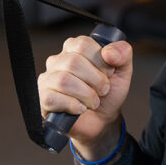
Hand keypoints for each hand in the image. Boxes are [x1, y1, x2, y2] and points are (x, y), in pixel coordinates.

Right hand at [38, 36, 132, 159]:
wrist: (102, 120)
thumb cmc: (108, 93)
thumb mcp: (122, 71)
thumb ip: (122, 53)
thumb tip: (109, 52)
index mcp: (74, 48)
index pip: (82, 44)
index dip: (100, 61)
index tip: (108, 73)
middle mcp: (57, 61)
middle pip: (73, 62)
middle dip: (96, 80)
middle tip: (103, 90)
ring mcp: (47, 80)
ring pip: (63, 81)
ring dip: (86, 94)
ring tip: (94, 101)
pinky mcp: (43, 99)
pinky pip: (52, 98)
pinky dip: (73, 105)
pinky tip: (81, 108)